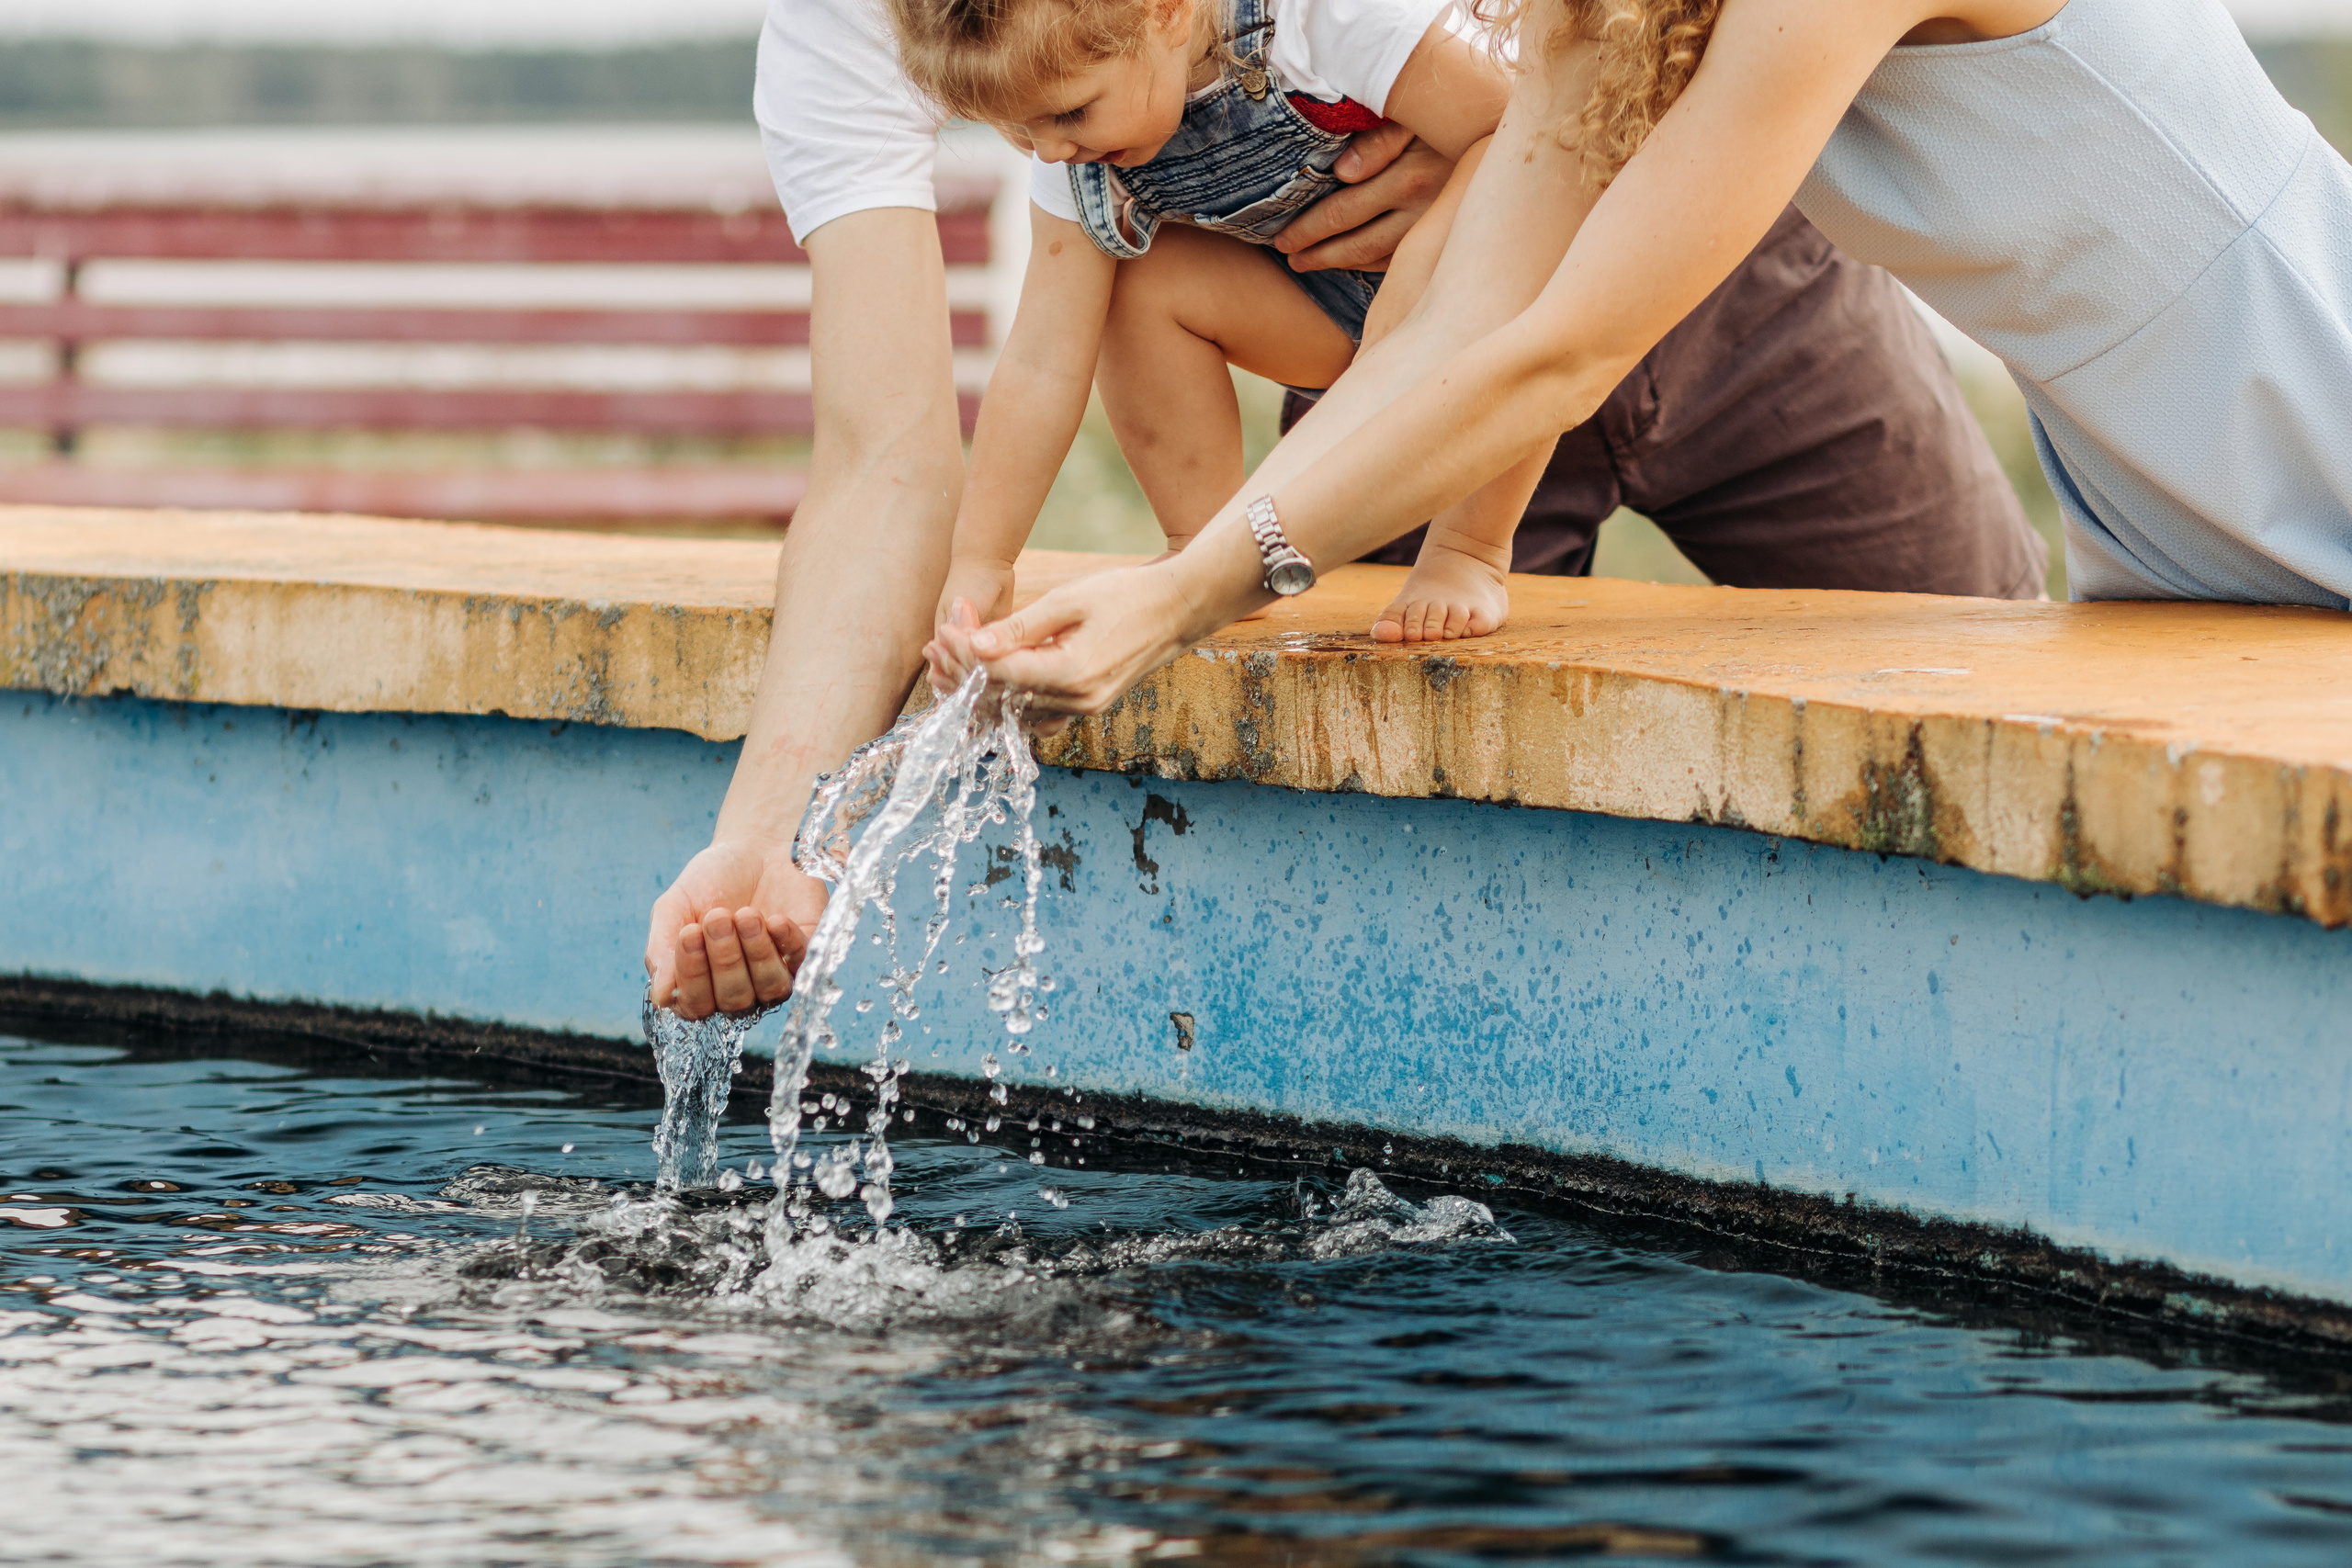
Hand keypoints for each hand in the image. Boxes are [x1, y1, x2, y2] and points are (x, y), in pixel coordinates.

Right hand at [645, 840, 828, 1019]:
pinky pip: (801, 964)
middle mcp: (741, 988)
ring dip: (757, 953)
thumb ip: (662, 950)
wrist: (754, 846)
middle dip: (725, 958)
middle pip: (734, 1000)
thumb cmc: (710, 881)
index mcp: (703, 984)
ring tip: (746, 914)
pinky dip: (787, 943)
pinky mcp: (808, 954)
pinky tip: (775, 919)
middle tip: (718, 917)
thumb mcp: (675, 909)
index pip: (696, 1005)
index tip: (689, 933)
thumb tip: (661, 998)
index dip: (692, 975)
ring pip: (770, 989)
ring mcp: (777, 974)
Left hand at [925, 560, 1211, 732]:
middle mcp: (1076, 701)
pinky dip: (1004, 698)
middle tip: (938, 641)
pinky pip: (1032, 714)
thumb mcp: (1069, 600)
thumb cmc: (1126, 596)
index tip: (946, 629)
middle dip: (963, 670)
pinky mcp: (1083, 706)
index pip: (999, 673)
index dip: (965, 653)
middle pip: (1000, 697)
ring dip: (977, 686)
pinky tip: (985, 678)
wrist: (1176, 610)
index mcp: (1072, 673)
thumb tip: (976, 646)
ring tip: (949, 659)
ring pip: (1012, 711)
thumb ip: (1022, 627)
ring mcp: (1081, 709)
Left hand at [1275, 125, 1454, 273]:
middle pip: (1355, 243)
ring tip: (1306, 264)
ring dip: (1337, 264)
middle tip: (1287, 255)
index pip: (1342, 214)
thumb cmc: (1443, 114)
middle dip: (1315, 252)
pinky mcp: (1440, 237)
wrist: (1497, 129)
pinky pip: (1398, 261)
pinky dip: (1368, 265)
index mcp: (1408, 178)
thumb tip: (1342, 172)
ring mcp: (1432, 229)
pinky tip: (1348, 262)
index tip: (1280, 237)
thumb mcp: (1412, 115)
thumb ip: (1379, 139)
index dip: (1308, 229)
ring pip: (1376, 258)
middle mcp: (1421, 211)